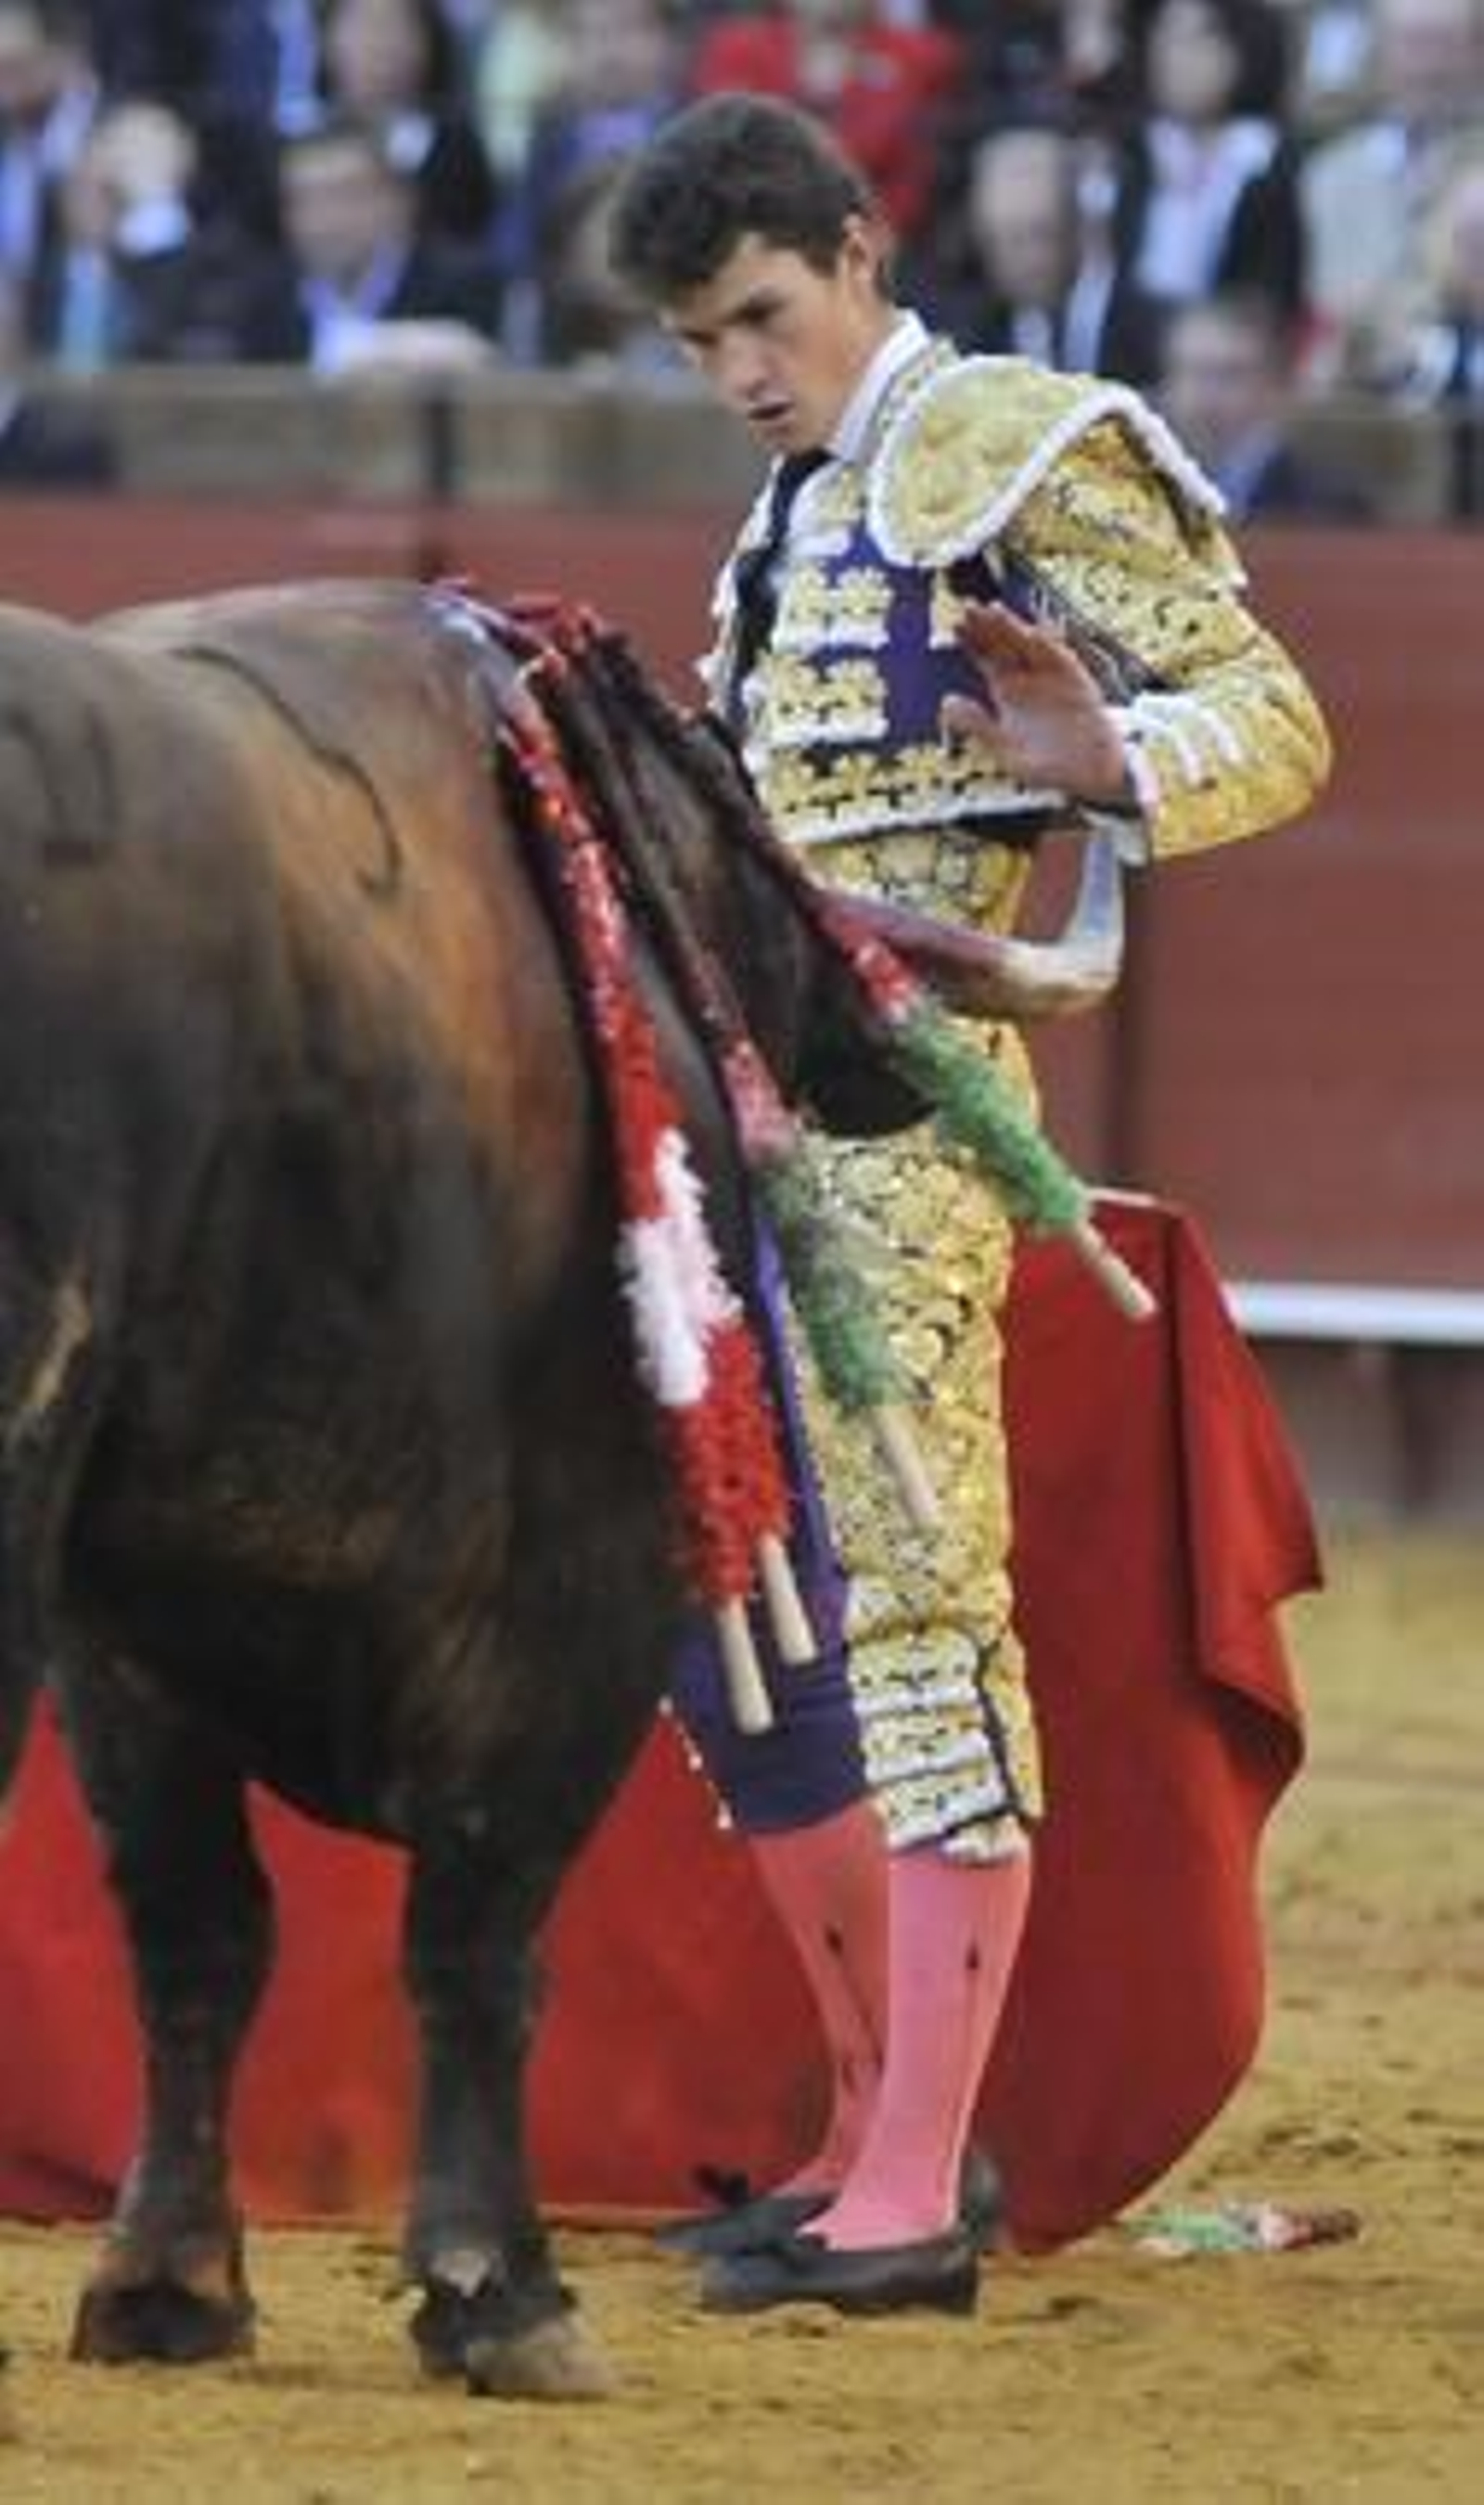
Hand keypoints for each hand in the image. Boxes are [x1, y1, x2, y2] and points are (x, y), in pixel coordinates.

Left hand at [941, 600, 1131, 806]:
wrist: (1089, 775)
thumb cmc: (1045, 766)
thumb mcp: (1004, 749)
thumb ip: (977, 725)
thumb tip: (945, 702)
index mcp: (1006, 691)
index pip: (985, 658)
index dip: (971, 641)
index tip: (955, 625)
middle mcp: (1028, 677)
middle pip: (1003, 644)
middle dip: (987, 625)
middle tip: (968, 607)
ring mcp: (1052, 676)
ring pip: (1028, 645)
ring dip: (1012, 627)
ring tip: (994, 610)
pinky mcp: (1076, 680)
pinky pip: (1061, 659)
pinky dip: (1048, 647)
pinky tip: (1032, 634)